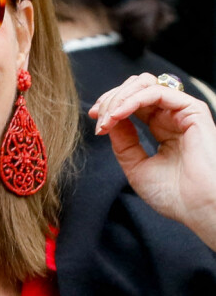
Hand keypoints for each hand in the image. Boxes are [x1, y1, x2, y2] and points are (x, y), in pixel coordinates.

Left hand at [89, 73, 215, 250]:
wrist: (201, 211)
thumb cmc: (175, 196)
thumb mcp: (136, 166)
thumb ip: (123, 142)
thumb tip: (110, 119)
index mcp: (162, 128)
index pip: (132, 103)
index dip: (110, 105)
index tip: (94, 118)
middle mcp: (172, 117)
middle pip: (135, 88)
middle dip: (111, 98)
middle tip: (97, 116)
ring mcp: (182, 112)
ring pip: (144, 85)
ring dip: (119, 97)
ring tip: (107, 118)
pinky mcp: (192, 110)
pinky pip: (157, 92)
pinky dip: (132, 100)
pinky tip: (118, 115)